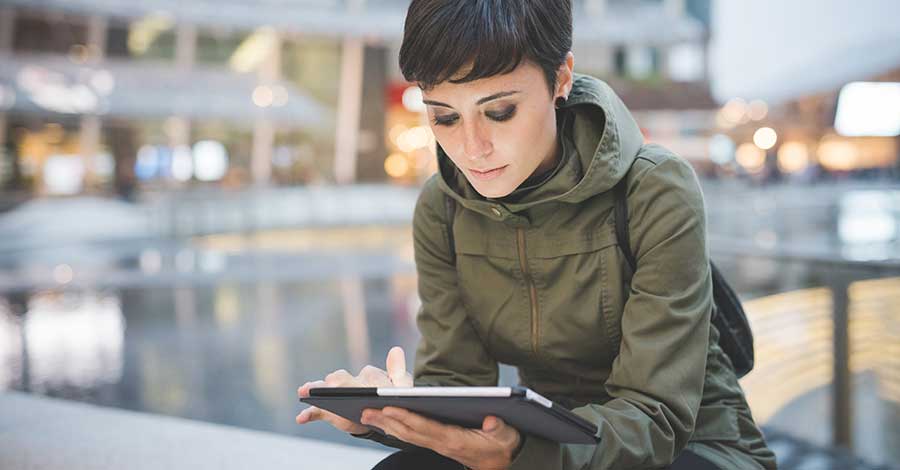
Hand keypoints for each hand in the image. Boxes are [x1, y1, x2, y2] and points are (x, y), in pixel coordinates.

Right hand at [296, 346, 413, 434]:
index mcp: (370, 376)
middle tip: (330, 385)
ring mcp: (337, 395)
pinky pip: (316, 411)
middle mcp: (351, 381)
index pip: (367, 376)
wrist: (380, 419)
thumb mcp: (400, 390)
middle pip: (340, 379)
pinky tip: (300, 418)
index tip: (358, 387)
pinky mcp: (328, 411)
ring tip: (305, 391)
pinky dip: (308, 414)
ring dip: (316, 390)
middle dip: (334, 383)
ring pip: (325, 389)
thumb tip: (396, 349)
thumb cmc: (392, 400)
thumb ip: (399, 372)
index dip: (364, 383)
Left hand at [360, 407, 521, 469]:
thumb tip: (491, 420)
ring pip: (407, 435)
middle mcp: (442, 443)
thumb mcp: (506, 436)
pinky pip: (413, 435)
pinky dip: (397, 427)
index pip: (425, 427)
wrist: (505, 463)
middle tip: (364, 410)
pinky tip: (385, 421)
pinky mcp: (438, 443)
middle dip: (386, 421)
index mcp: (455, 440)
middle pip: (409, 432)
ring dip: (386, 425)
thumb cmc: (504, 445)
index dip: (406, 417)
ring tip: (367, 414)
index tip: (388, 408)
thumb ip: (499, 428)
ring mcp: (438, 445)